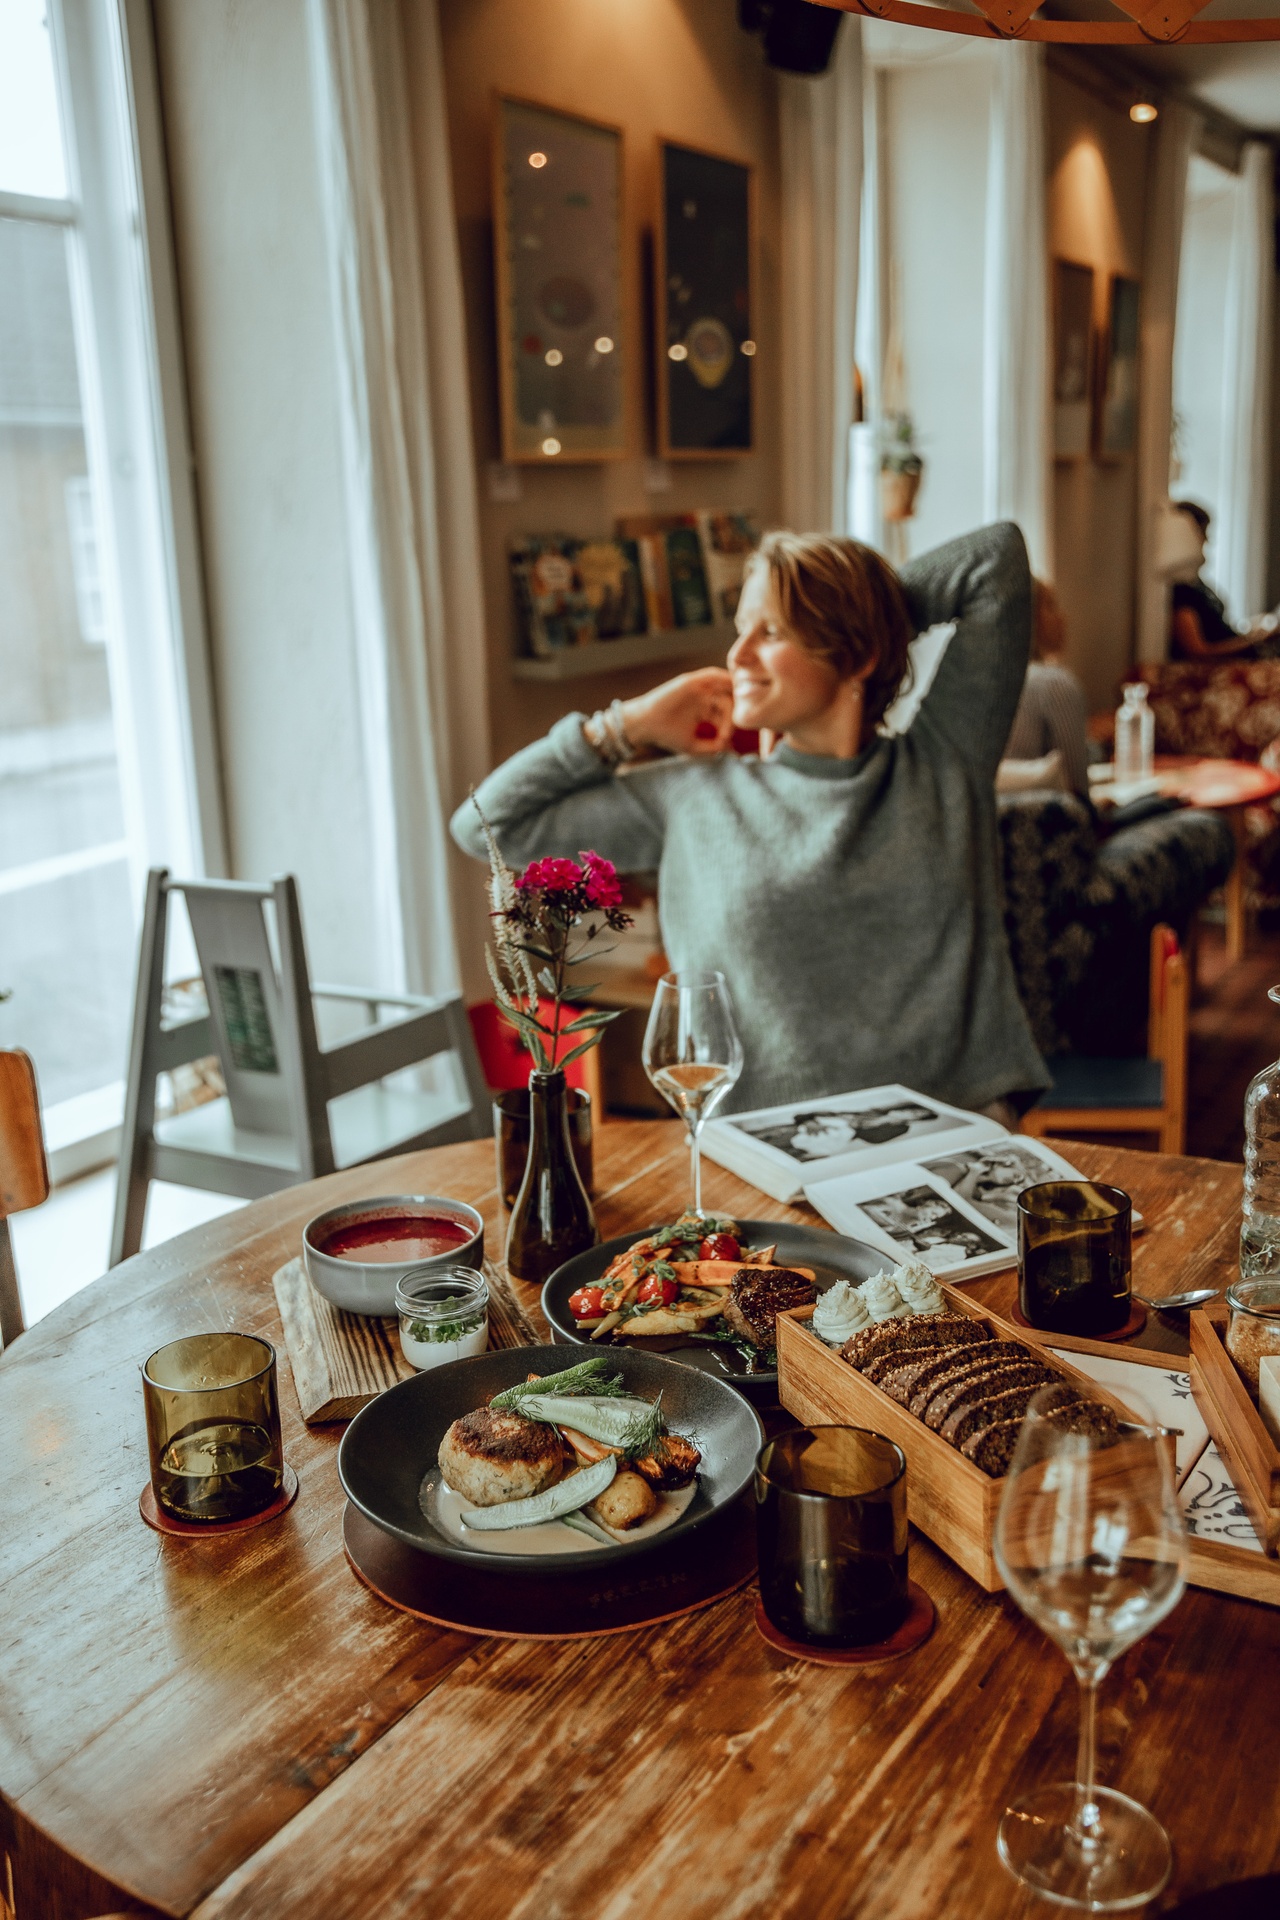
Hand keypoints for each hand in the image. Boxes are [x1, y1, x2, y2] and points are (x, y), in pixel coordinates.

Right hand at [619, 668, 734, 756]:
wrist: (645, 725)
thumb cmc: (666, 736)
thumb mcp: (692, 746)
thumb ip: (711, 748)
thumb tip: (729, 747)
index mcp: (706, 712)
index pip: (728, 715)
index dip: (730, 726)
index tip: (725, 739)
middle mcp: (704, 698)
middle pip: (729, 700)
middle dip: (733, 713)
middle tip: (727, 728)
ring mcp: (698, 689)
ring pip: (723, 685)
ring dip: (734, 690)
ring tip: (738, 703)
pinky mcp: (690, 681)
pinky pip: (710, 675)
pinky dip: (722, 677)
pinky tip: (729, 686)